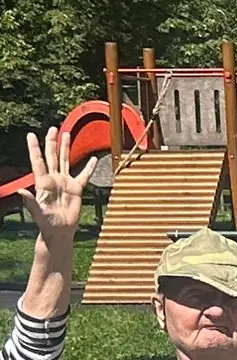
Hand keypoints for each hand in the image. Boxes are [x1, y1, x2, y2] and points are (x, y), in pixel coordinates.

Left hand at [21, 126, 95, 242]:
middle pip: (52, 156)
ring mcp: (65, 183)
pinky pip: (83, 176)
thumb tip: (21, 191)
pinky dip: (89, 168)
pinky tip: (92, 159)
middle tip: (53, 128)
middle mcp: (53, 179)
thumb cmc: (46, 223)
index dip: (34, 148)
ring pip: (65, 161)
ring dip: (66, 148)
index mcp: (42, 183)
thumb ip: (30, 201)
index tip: (31, 135)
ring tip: (67, 134)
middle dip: (52, 142)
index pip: (38, 161)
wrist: (59, 231)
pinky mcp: (76, 189)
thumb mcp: (37, 213)